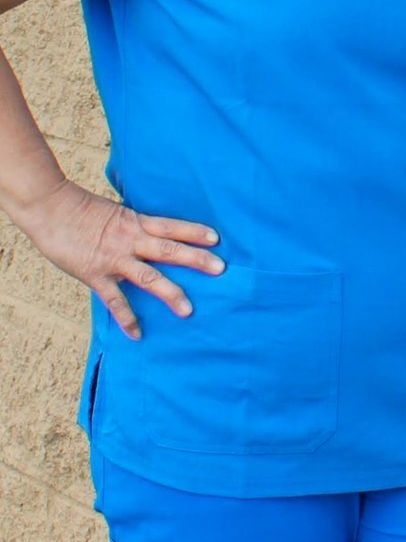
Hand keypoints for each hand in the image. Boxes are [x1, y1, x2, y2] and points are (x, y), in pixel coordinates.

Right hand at [19, 178, 223, 340]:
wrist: (49, 208)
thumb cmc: (77, 207)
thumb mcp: (113, 211)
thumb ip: (131, 224)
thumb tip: (147, 232)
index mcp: (135, 221)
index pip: (172, 225)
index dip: (194, 231)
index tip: (216, 239)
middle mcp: (130, 239)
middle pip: (169, 250)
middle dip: (196, 259)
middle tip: (220, 269)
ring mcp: (114, 259)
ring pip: (149, 277)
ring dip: (170, 293)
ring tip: (188, 310)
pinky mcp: (96, 274)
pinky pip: (115, 300)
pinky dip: (126, 318)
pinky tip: (137, 334)